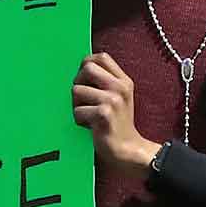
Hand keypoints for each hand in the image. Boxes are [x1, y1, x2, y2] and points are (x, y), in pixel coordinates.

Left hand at [72, 52, 159, 171]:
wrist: (128, 149)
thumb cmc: (118, 123)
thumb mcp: (119, 97)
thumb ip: (106, 81)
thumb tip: (82, 67)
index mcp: (124, 81)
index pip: (101, 57)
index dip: (87, 63)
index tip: (84, 78)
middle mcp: (120, 87)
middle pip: (87, 68)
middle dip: (78, 82)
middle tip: (83, 99)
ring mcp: (112, 100)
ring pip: (77, 90)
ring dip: (76, 104)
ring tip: (88, 115)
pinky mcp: (103, 114)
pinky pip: (77, 110)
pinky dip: (79, 120)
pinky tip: (90, 126)